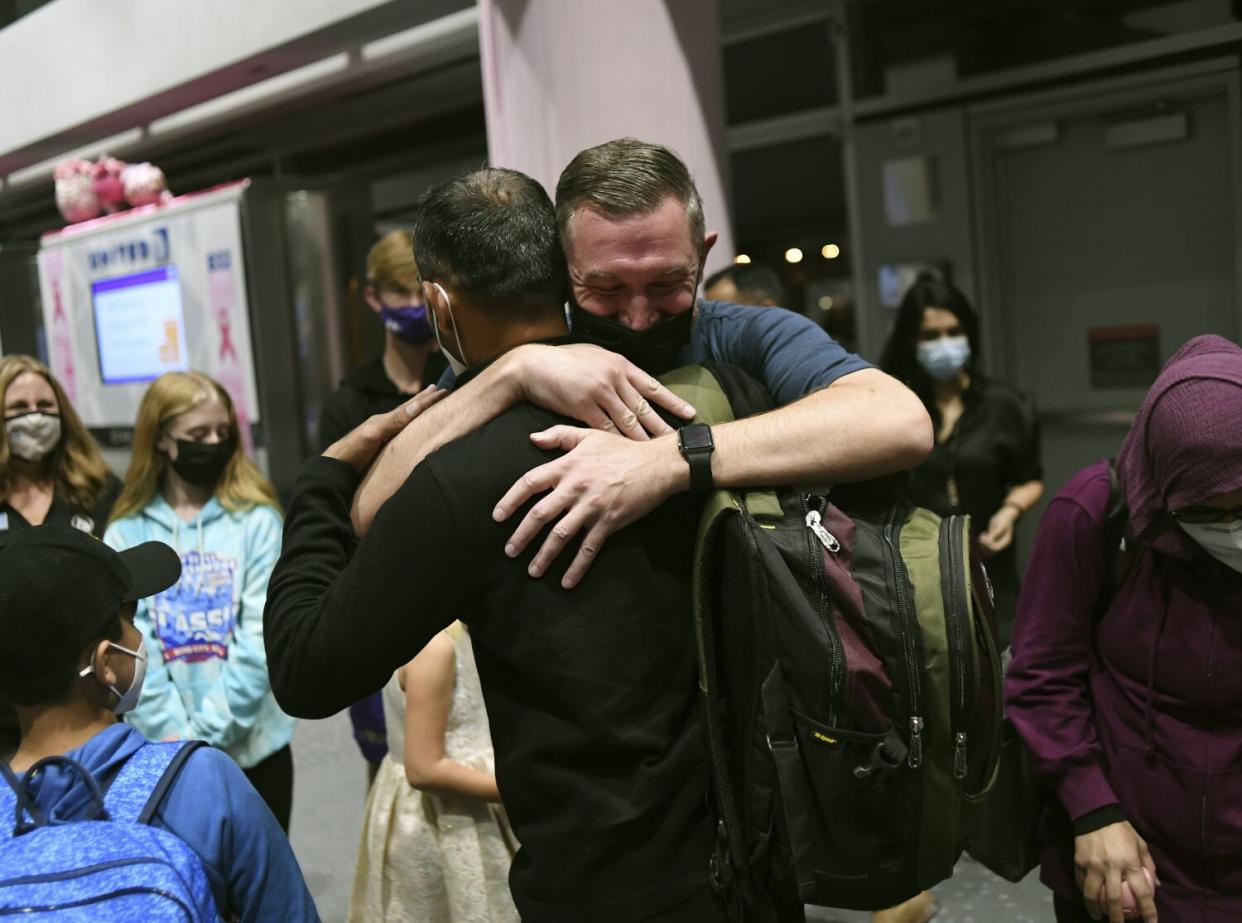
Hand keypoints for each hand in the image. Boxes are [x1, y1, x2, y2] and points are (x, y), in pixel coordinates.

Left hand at [324, 386, 445, 472]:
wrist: (335, 467)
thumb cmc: (353, 449)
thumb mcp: (375, 433)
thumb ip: (395, 420)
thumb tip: (417, 406)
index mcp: (385, 419)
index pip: (410, 406)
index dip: (427, 400)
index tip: (443, 391)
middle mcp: (385, 425)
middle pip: (408, 409)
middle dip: (423, 400)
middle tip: (437, 389)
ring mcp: (382, 436)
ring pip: (405, 420)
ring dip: (417, 411)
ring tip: (425, 404)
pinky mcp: (381, 448)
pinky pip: (401, 432)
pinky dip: (410, 426)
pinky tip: (410, 429)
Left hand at [492, 425, 685, 587]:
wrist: (657, 463)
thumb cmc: (622, 448)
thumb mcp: (589, 435)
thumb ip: (559, 436)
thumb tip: (532, 438)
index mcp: (567, 466)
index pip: (529, 483)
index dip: (510, 500)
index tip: (497, 517)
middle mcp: (575, 487)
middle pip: (540, 514)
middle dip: (521, 536)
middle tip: (509, 552)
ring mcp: (592, 506)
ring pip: (561, 535)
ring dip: (544, 555)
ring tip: (532, 571)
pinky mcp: (609, 522)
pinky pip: (589, 548)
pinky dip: (577, 566)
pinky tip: (567, 582)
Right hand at [507, 343, 694, 439]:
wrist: (532, 365)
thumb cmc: (562, 360)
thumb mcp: (594, 356)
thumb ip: (613, 368)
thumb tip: (628, 377)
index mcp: (619, 364)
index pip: (652, 385)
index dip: (672, 401)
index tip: (689, 413)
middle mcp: (614, 377)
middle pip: (644, 407)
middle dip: (663, 426)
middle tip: (679, 441)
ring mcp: (600, 393)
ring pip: (628, 421)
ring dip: (643, 439)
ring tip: (657, 454)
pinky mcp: (583, 408)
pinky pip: (605, 430)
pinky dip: (617, 443)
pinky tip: (627, 455)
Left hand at [978, 504, 1018, 553]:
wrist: (1006, 514)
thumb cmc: (1003, 520)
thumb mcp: (998, 527)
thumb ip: (993, 535)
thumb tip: (987, 542)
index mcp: (1005, 541)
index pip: (994, 548)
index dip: (987, 545)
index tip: (983, 538)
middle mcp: (1002, 543)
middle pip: (991, 550)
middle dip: (984, 545)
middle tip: (981, 537)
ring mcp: (998, 541)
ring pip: (988, 547)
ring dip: (983, 543)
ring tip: (982, 535)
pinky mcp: (994, 538)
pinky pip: (988, 543)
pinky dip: (984, 540)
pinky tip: (983, 534)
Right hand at [1074, 821, 1158, 922]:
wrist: (1095, 814)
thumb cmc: (1122, 830)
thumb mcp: (1141, 844)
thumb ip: (1149, 865)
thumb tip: (1156, 886)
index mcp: (1130, 863)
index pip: (1142, 893)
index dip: (1148, 911)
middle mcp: (1112, 867)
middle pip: (1114, 900)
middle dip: (1117, 918)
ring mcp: (1093, 865)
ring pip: (1092, 894)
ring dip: (1094, 909)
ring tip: (1097, 916)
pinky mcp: (1079, 862)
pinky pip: (1081, 882)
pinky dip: (1084, 891)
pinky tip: (1087, 897)